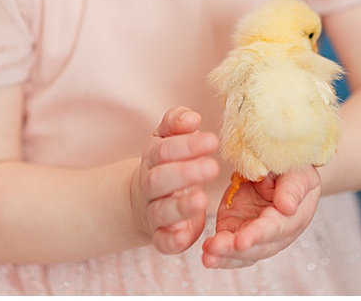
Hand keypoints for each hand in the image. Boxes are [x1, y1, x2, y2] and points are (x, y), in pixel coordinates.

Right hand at [130, 106, 219, 255]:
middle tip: (213, 167)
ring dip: (181, 207)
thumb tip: (191, 118)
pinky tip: (184, 237)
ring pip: (162, 211)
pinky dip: (172, 241)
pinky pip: (162, 242)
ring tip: (202, 199)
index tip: (213, 141)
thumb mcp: (169, 136)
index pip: (166, 150)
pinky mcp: (161, 235)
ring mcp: (154, 211)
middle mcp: (150, 184)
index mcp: (153, 157)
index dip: (188, 145)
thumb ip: (177, 121)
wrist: (146, 196)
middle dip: (186, 173)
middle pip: (161, 179)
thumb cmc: (168, 159)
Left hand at [202, 166, 320, 269]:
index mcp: (293, 218)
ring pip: (241, 253)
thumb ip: (293, 188)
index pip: (275, 229)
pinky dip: (218, 252)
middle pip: (256, 248)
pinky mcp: (238, 229)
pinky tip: (206, 253)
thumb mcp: (298, 172)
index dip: (258, 235)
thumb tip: (288, 208)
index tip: (241, 241)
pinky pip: (229, 246)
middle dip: (234, 250)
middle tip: (215, 249)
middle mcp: (275, 234)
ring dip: (224, 256)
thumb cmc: (294, 168)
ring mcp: (255, 233)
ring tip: (207, 256)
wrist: (279, 165)